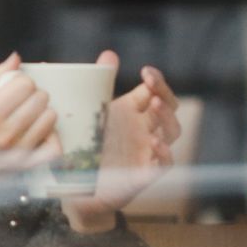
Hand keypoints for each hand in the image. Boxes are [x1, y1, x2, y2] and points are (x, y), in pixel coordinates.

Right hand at [0, 57, 59, 217]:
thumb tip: (14, 59)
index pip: (25, 84)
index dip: (19, 82)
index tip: (10, 88)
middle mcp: (8, 132)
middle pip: (41, 98)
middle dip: (30, 95)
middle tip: (16, 102)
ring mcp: (19, 151)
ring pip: (50, 118)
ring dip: (40, 112)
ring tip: (24, 116)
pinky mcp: (26, 166)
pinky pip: (54, 147)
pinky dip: (50, 137)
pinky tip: (36, 132)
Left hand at [67, 54, 181, 230]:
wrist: (75, 191)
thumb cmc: (81, 149)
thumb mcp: (86, 115)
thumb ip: (95, 85)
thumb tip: (107, 54)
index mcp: (131, 112)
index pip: (155, 91)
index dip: (157, 80)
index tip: (146, 72)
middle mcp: (143, 130)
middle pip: (169, 108)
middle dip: (165, 94)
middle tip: (151, 85)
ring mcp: (147, 152)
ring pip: (172, 133)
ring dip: (167, 118)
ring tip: (154, 106)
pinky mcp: (144, 174)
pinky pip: (165, 164)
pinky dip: (165, 153)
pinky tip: (155, 143)